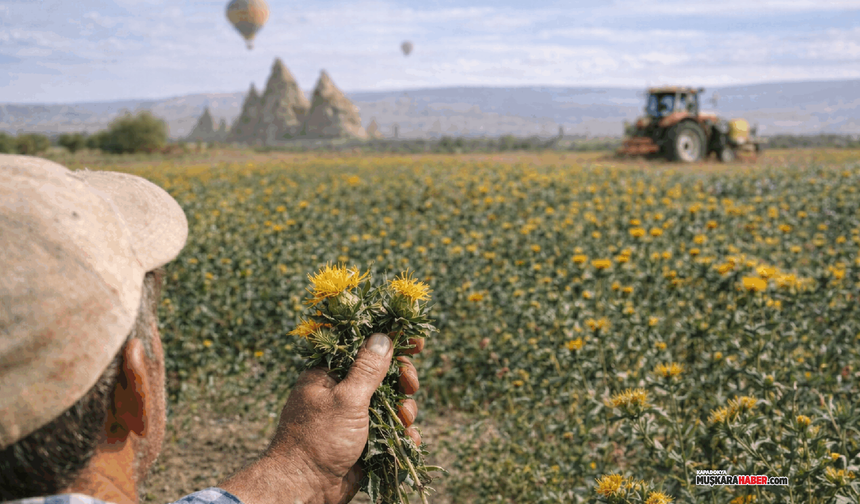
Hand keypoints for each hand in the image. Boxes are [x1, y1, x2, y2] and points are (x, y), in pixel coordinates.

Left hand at [222, 334, 423, 503]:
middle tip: (411, 386)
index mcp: (329, 375)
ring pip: (389, 403)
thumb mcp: (346, 399)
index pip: (363, 348)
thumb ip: (367, 369)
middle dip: (401, 380)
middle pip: (382, 375)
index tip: (416, 342)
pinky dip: (401, 433)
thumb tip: (382, 336)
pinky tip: (408, 439)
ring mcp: (352, 417)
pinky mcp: (362, 439)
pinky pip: (388, 429)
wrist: (304, 488)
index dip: (390, 343)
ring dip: (404, 410)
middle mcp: (341, 392)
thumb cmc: (318, 439)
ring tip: (404, 421)